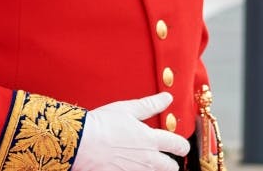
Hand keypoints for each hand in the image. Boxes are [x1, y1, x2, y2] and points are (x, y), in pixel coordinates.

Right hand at [73, 92, 189, 170]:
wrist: (81, 143)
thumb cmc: (101, 124)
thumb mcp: (126, 109)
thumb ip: (149, 105)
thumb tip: (167, 98)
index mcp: (151, 140)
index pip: (179, 145)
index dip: (181, 145)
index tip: (178, 144)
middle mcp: (149, 159)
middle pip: (172, 167)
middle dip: (169, 162)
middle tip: (160, 156)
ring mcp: (138, 170)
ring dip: (153, 168)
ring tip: (140, 160)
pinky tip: (128, 164)